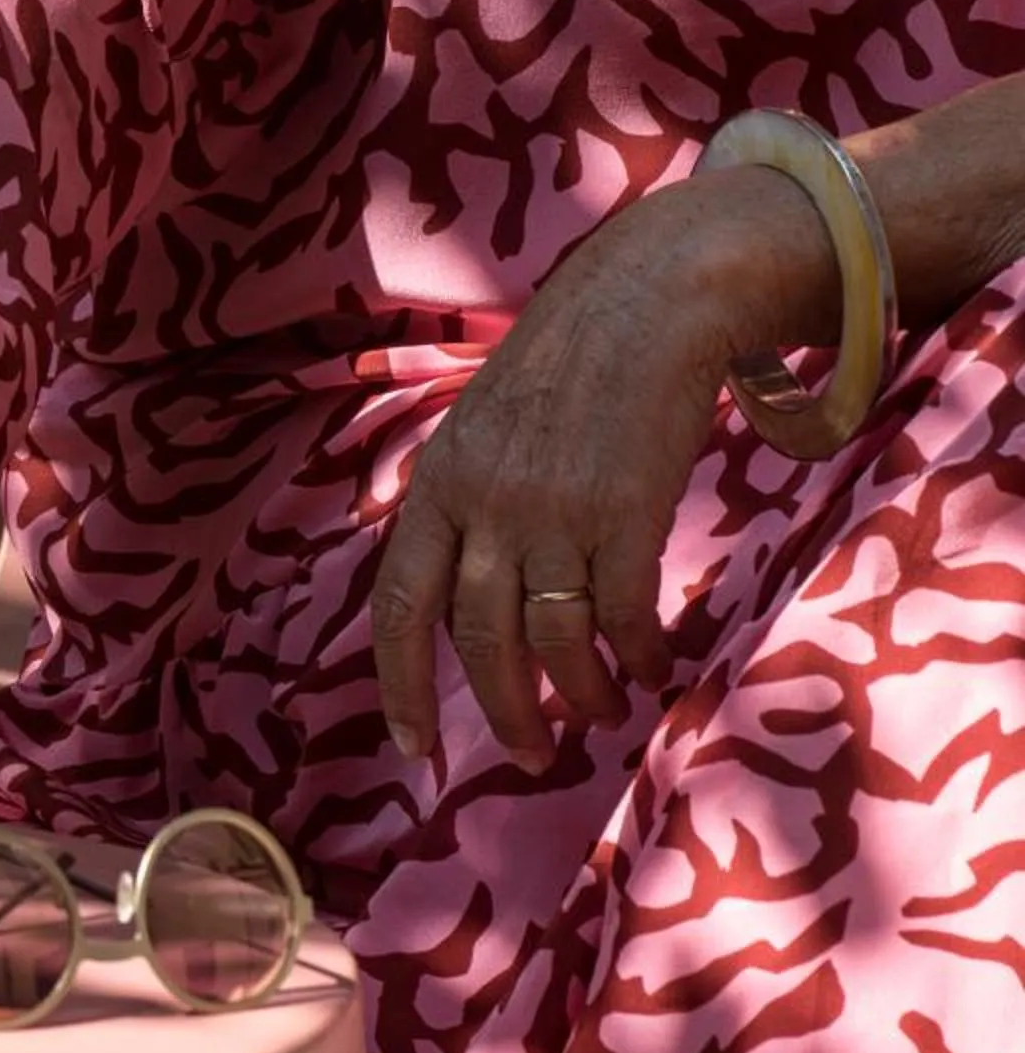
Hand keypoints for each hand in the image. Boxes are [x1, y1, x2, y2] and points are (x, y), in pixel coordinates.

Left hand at [370, 167, 827, 766]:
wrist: (649, 298)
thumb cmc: (568, 366)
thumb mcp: (481, 426)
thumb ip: (463, 503)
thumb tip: (458, 594)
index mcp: (436, 485)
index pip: (400, 606)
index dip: (400, 686)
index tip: (415, 751)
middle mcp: (483, 504)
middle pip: (479, 641)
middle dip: (505, 712)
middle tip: (532, 754)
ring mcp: (551, 509)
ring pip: (553, 640)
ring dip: (580, 693)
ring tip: (601, 714)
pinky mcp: (624, 511)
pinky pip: (623, 613)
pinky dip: (638, 654)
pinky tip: (653, 667)